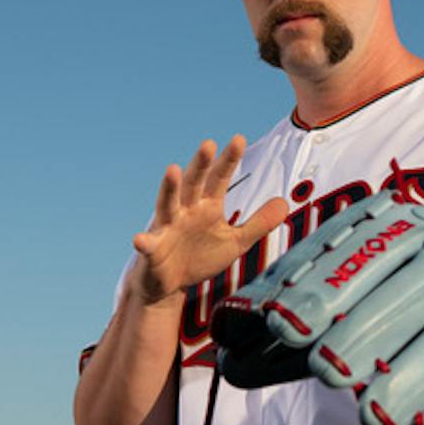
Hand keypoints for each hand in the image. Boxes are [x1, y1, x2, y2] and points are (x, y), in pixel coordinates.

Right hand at [129, 136, 288, 308]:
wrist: (170, 285)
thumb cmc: (200, 256)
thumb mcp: (236, 242)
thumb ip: (259, 223)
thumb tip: (284, 202)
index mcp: (206, 207)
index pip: (219, 179)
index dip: (228, 160)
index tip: (239, 139)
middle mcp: (185, 211)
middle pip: (193, 183)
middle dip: (201, 165)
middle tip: (209, 144)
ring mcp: (167, 228)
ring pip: (167, 204)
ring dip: (169, 188)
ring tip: (173, 169)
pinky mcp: (153, 249)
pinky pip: (147, 244)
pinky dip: (143, 242)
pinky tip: (139, 239)